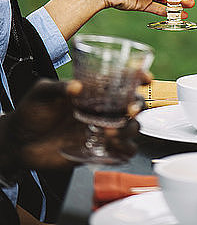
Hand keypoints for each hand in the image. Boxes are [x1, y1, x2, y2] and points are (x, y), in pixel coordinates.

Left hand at [0, 79, 143, 171]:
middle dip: (138, 106)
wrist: (18, 143)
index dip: (138, 76)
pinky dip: (125, 151)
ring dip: (129, 130)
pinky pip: (121, 152)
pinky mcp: (96, 150)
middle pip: (133, 104)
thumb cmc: (30, 112)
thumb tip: (77, 87)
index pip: (121, 80)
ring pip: (132, 128)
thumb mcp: (41, 92)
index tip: (145, 77)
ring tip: (110, 133)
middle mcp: (100, 109)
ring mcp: (100, 130)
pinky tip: (114, 149)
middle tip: (129, 110)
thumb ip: (58, 87)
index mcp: (92, 91)